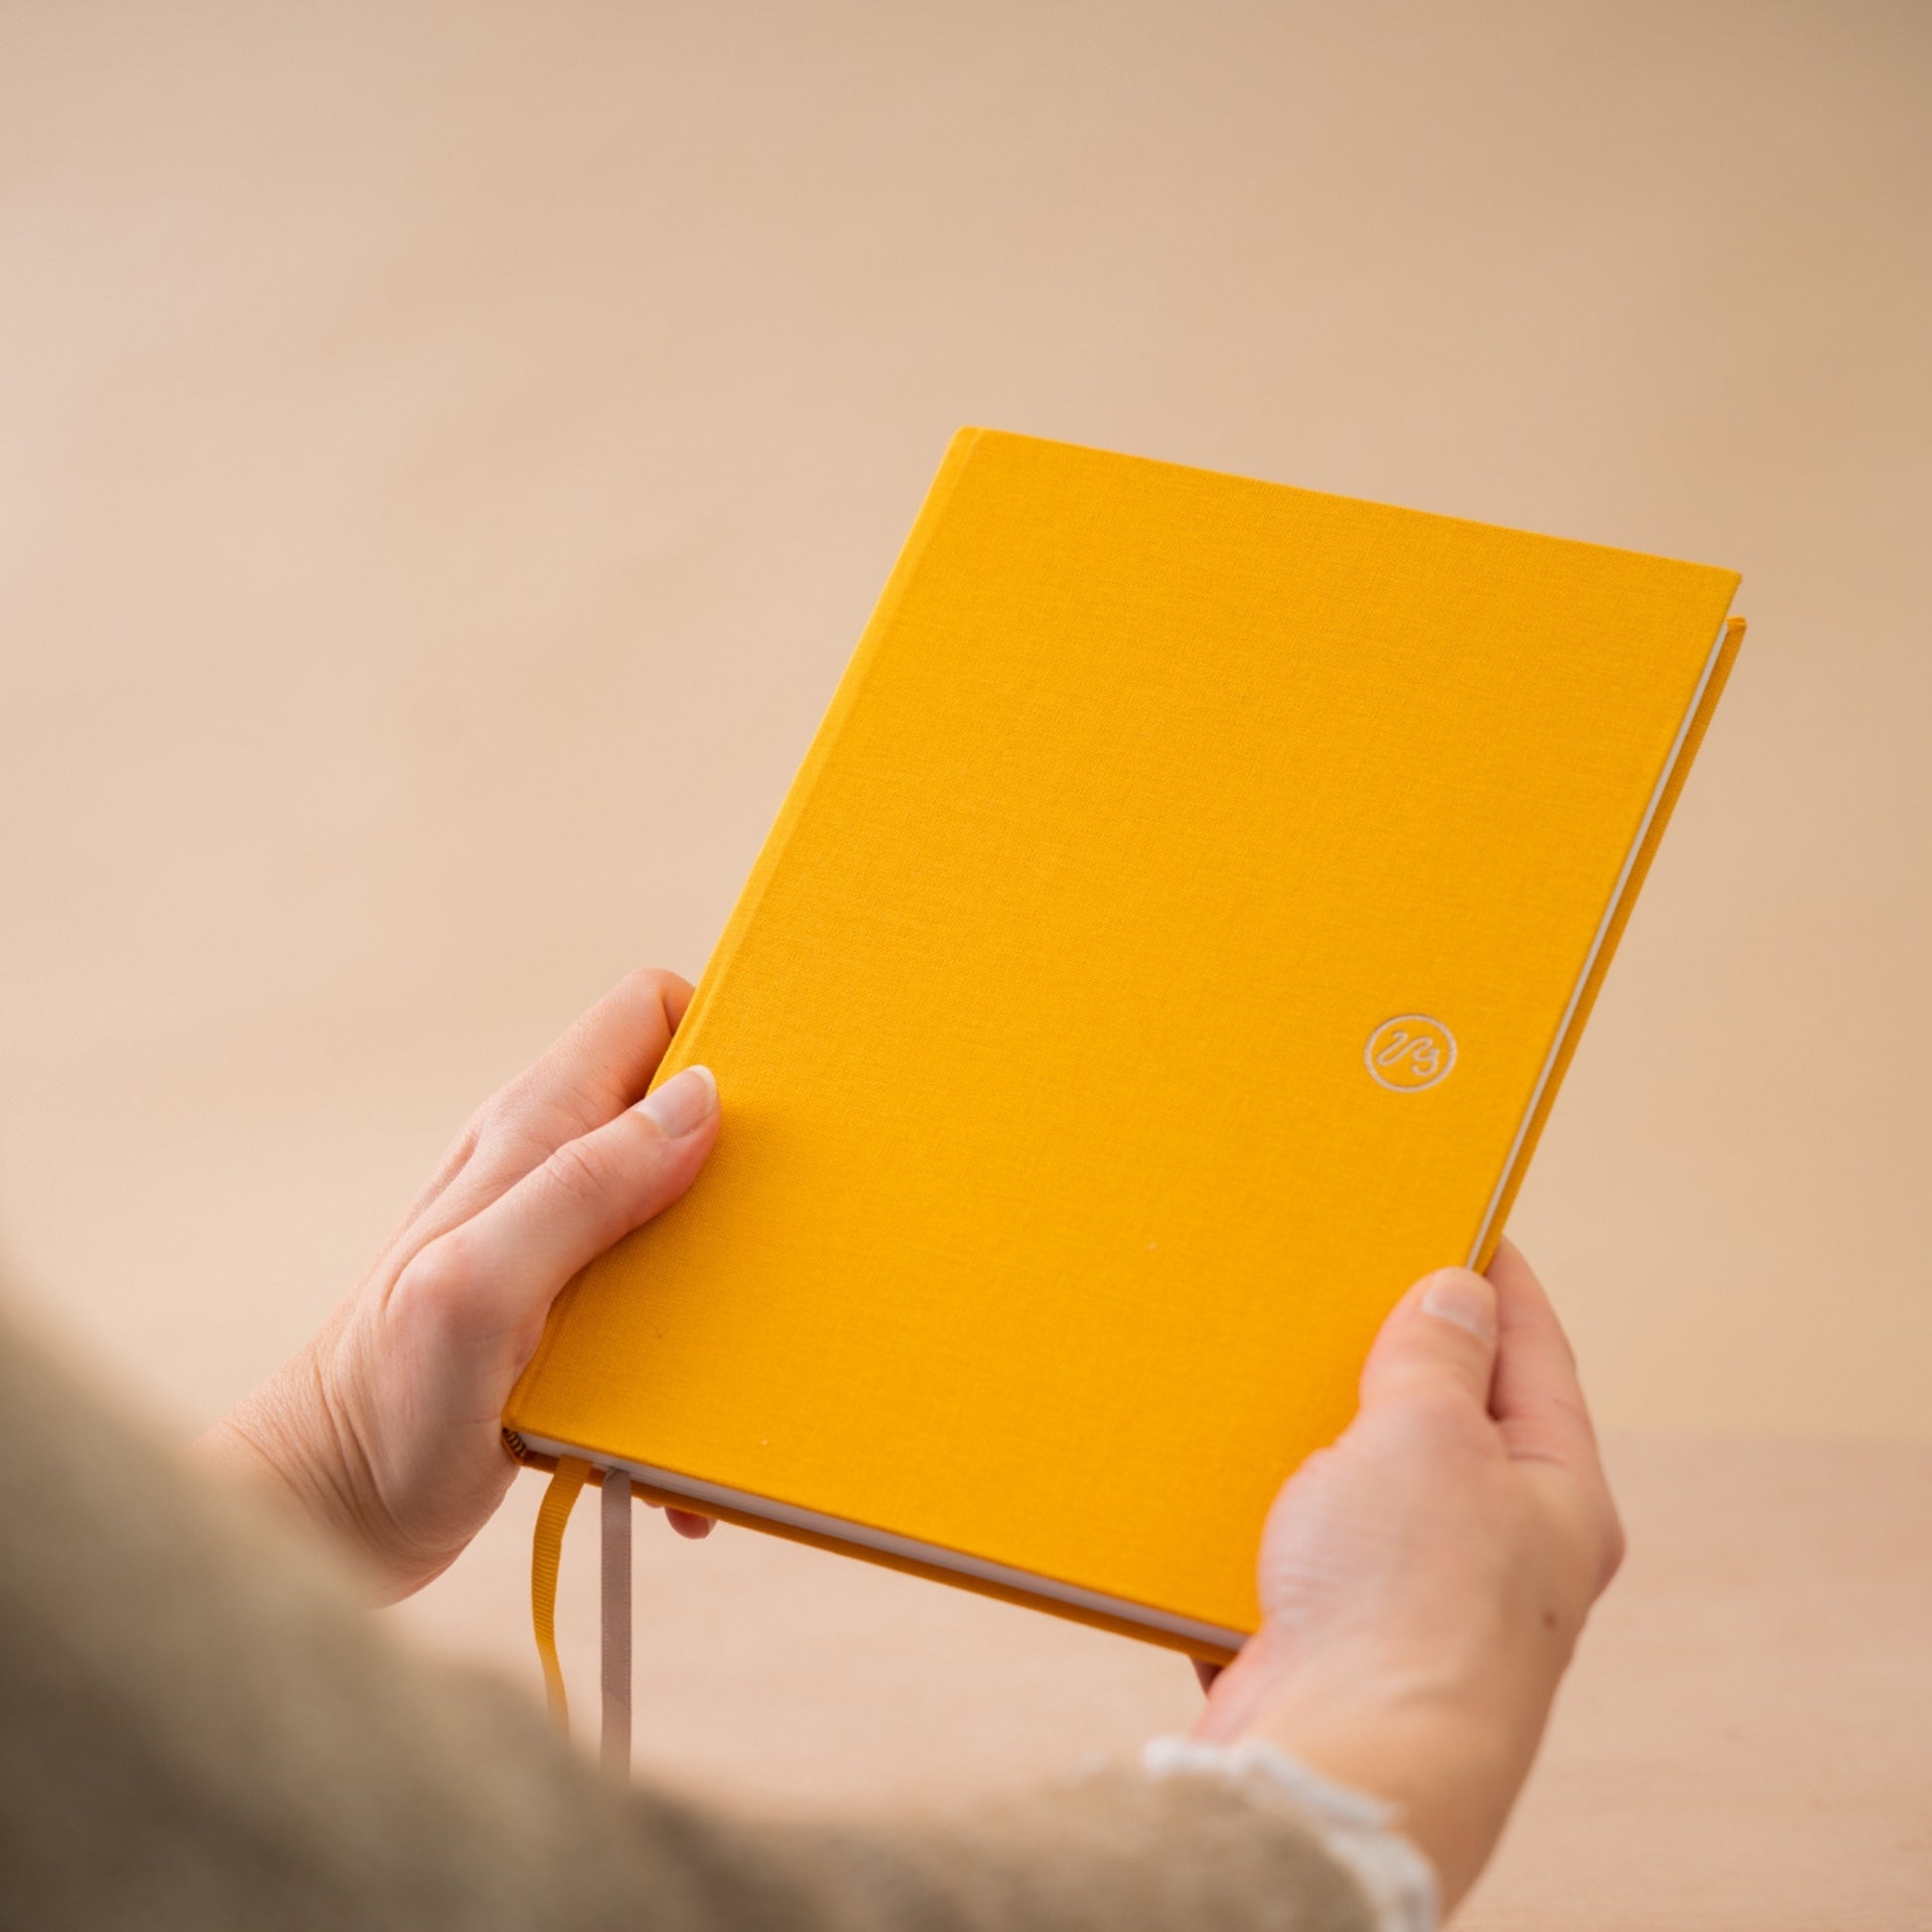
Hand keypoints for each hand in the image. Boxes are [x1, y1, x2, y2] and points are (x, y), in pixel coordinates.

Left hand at [196, 970, 721, 1599]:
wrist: (325, 1515)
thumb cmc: (385, 1405)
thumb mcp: (483, 1287)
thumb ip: (582, 1188)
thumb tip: (699, 1101)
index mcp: (533, 1131)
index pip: (648, 1013)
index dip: (719, 1034)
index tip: (779, 1104)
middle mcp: (549, 1169)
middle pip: (682, 1107)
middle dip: (745, 1157)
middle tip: (783, 1230)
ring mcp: (561, 1241)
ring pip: (685, 1206)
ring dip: (727, 1270)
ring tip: (743, 1342)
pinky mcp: (570, 1314)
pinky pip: (663, 1298)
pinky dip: (693, 1348)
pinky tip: (686, 1422)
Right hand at [1196, 1240, 1622, 1914]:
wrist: (1337, 1770)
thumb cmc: (1408, 1608)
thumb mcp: (1429, 1438)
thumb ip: (1436, 1356)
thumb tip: (1456, 1293)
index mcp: (1552, 1496)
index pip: (1534, 1353)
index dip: (1495, 1277)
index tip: (1457, 1215)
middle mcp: (1495, 1551)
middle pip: (1446, 1420)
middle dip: (1390, 1351)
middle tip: (1342, 1275)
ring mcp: (1410, 1598)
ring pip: (1361, 1483)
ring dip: (1312, 1433)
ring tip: (1265, 1362)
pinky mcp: (1331, 1638)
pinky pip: (1294, 1545)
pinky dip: (1260, 1506)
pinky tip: (1220, 1468)